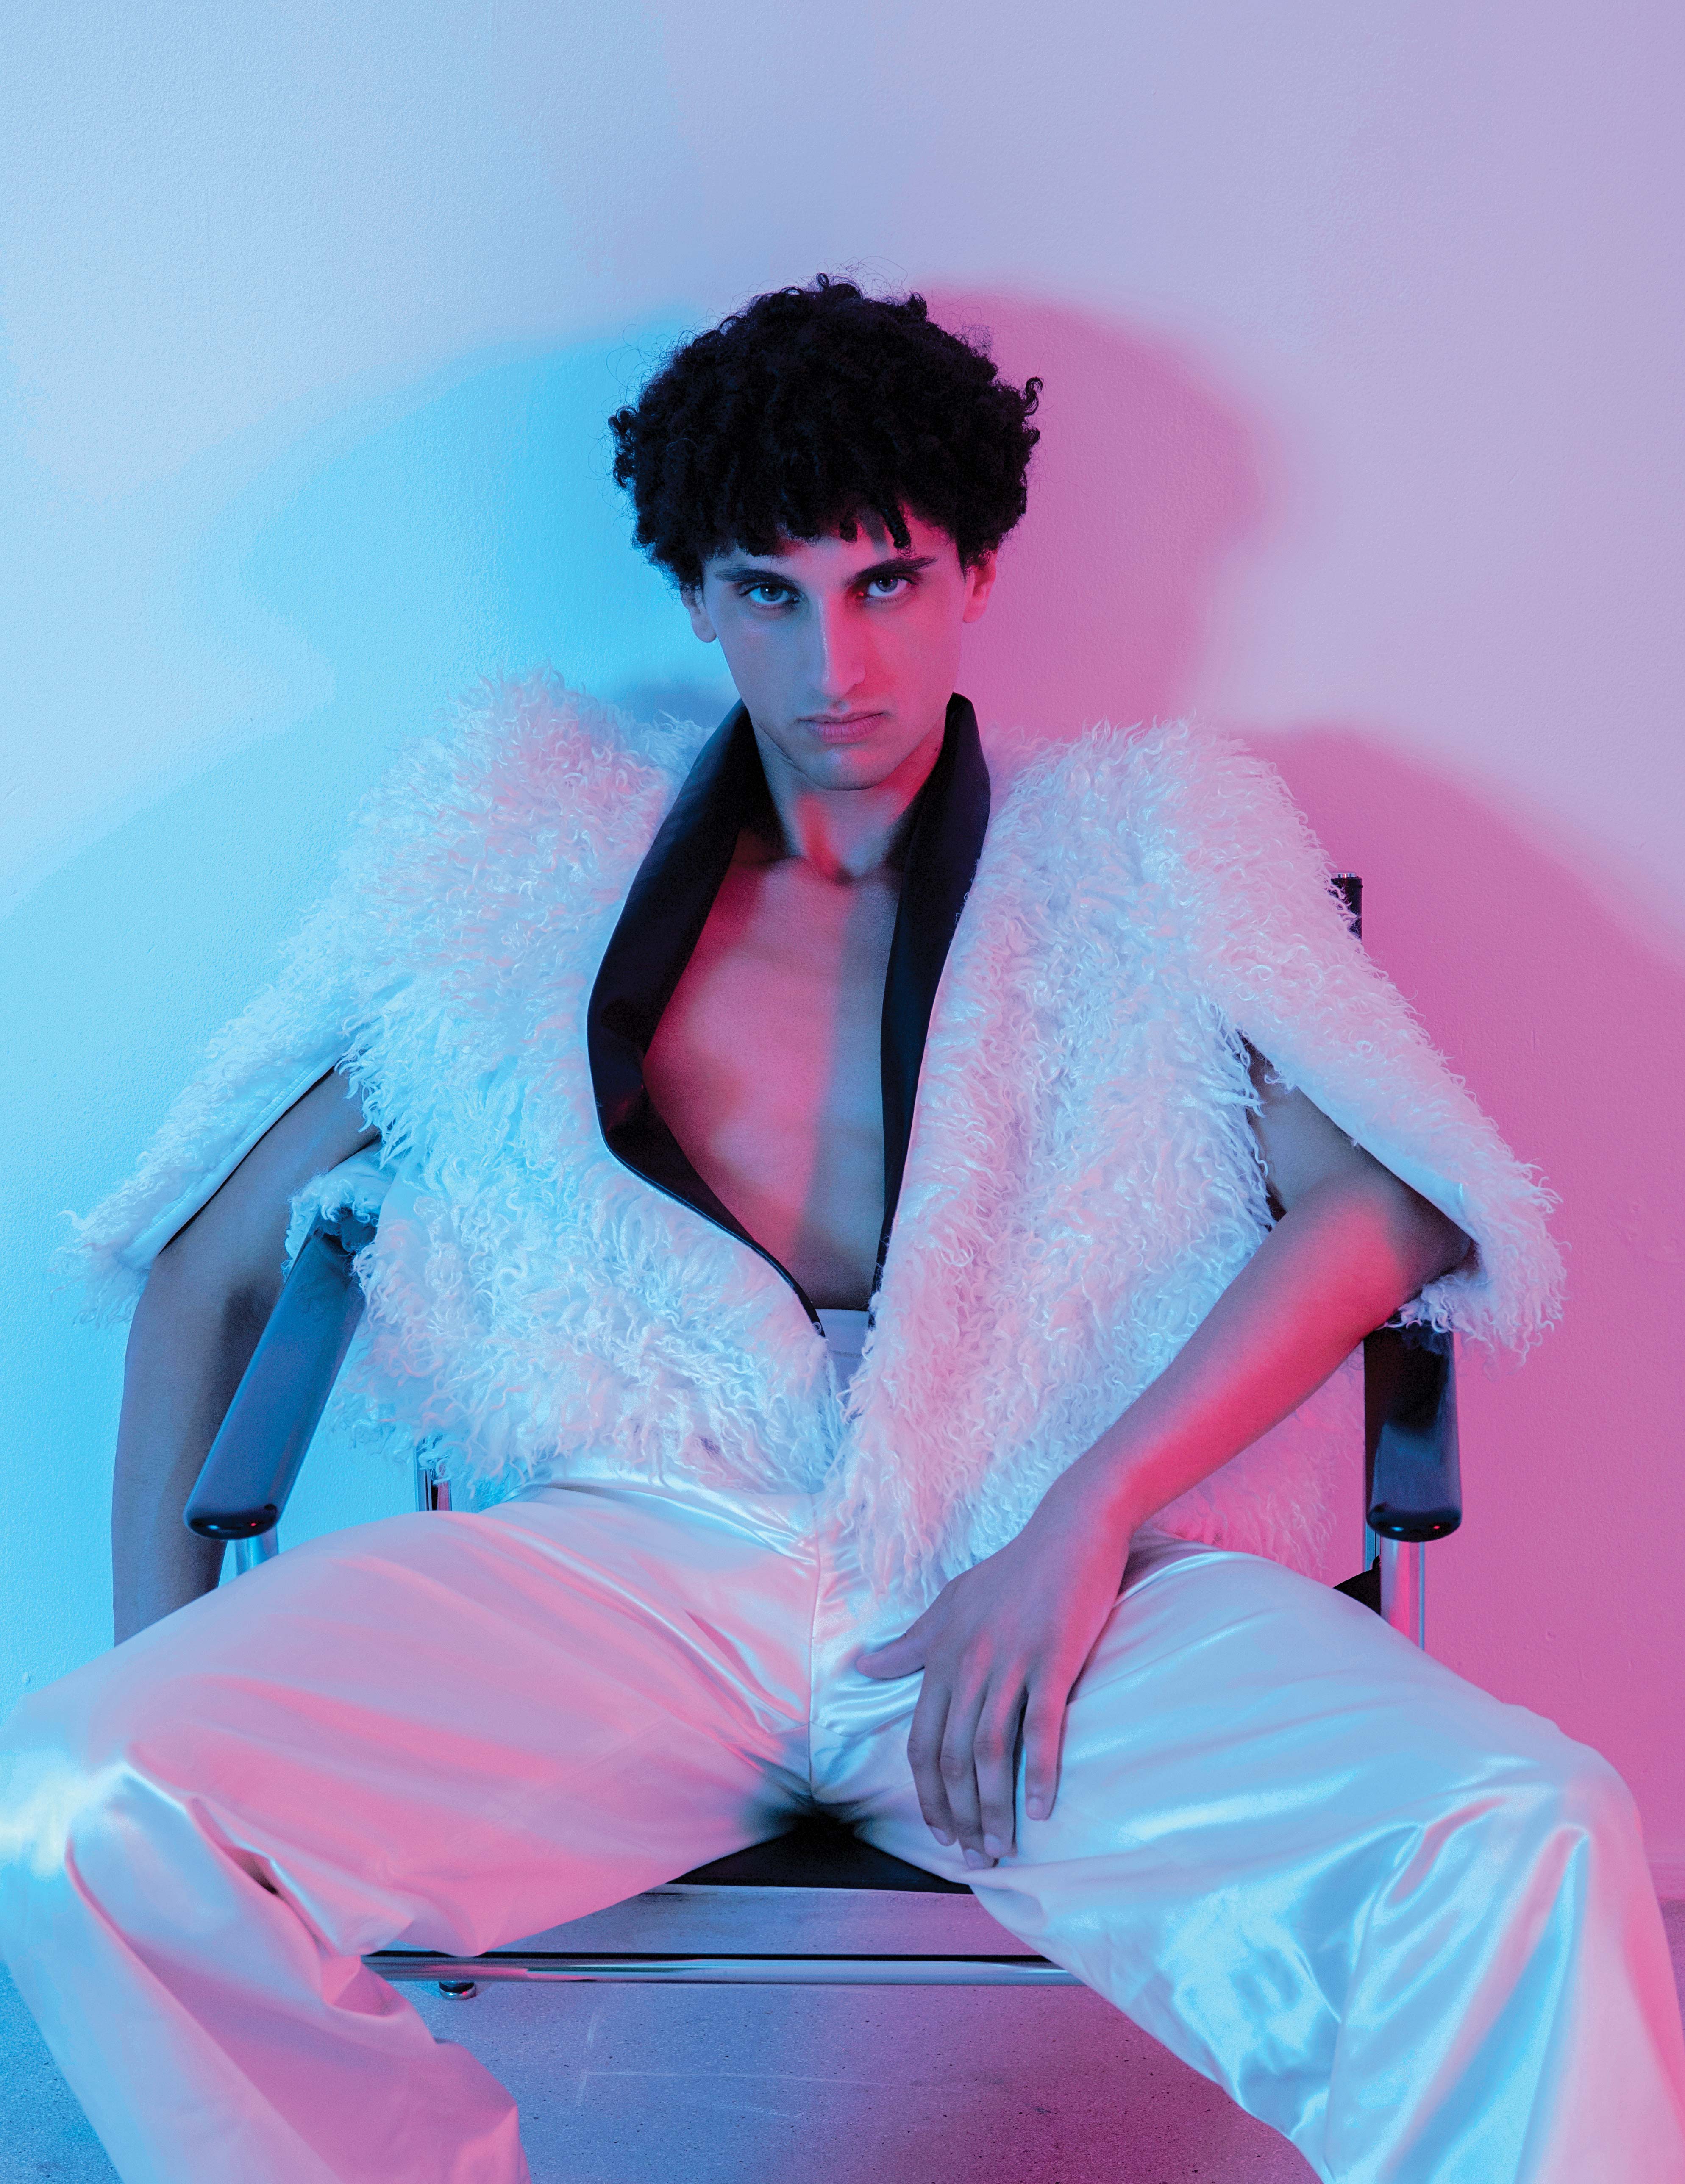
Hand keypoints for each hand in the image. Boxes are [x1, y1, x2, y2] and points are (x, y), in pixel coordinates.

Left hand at [855, 1467, 1136, 1867]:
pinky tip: (1043, 1809)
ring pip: (991, 1752)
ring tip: (1005, 1847)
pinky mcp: (1053, 1659)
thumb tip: (863, 1666)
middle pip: (953, 1756)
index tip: (942, 1831)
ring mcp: (1011, 1662)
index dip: (928, 1793)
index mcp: (943, 1655)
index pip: (923, 1741)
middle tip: (976, 1856)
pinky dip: (1040, 1773)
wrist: (1070, 1528)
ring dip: (995, 1808)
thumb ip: (911, 1643)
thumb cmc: (1013, 1569)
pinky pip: (1041, 1728)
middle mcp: (969, 1663)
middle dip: (960, 1814)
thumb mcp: (952, 1601)